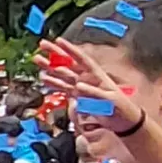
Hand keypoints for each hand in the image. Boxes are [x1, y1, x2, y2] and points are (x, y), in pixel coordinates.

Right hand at [30, 40, 144, 135]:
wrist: (124, 122)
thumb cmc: (121, 109)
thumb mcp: (109, 100)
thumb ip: (93, 93)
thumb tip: (78, 86)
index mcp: (97, 75)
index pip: (81, 59)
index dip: (70, 49)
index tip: (58, 40)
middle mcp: (87, 78)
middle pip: (68, 62)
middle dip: (54, 53)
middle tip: (42, 44)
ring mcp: (82, 86)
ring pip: (62, 74)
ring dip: (50, 67)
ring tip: (37, 59)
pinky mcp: (79, 96)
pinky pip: (64, 88)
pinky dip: (54, 83)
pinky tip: (44, 78)